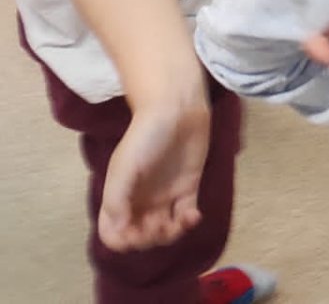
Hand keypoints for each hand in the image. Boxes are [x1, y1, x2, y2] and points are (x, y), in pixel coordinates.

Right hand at [97, 96, 209, 252]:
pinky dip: (188, 223)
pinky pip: (186, 216)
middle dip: (148, 239)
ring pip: (163, 230)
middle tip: (158, 226)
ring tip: (179, 222)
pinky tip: (193, 215)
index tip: (134, 232)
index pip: (113, 233)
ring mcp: (165, 195)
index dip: (122, 241)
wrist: (177, 110)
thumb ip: (116, 200)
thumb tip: (119, 230)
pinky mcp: (188, 188)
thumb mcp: (122, 167)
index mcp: (119, 197)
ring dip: (170, 235)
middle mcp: (140, 200)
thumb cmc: (145, 137)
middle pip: (139, 235)